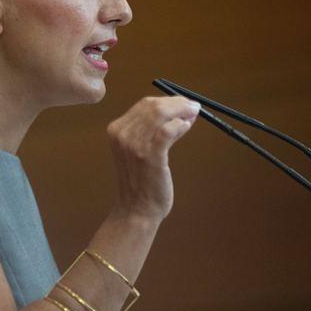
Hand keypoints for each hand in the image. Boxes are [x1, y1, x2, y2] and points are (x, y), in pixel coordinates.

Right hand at [105, 96, 200, 222]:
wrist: (137, 209)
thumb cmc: (141, 180)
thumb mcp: (138, 149)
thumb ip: (151, 130)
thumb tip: (180, 111)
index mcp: (116, 129)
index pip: (144, 104)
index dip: (168, 101)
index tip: (183, 104)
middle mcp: (122, 134)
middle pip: (152, 105)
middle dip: (177, 103)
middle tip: (193, 107)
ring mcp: (135, 145)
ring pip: (160, 114)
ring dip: (181, 111)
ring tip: (192, 115)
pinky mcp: (150, 156)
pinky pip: (167, 131)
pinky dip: (179, 125)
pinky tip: (186, 127)